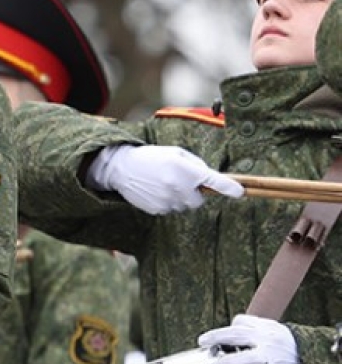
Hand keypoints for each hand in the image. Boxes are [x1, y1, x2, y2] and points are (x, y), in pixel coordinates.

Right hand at [85, 144, 242, 213]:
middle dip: (193, 193)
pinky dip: (166, 202)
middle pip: (198, 200)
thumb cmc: (152, 157)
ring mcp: (168, 201)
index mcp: (186, 171)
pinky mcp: (157, 210)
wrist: (122, 167)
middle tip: (179, 181)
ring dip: (178, 198)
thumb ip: (196, 166)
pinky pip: (170, 209)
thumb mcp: (176, 153)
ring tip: (162, 184)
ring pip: (184, 206)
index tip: (240, 192)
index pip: (214, 181)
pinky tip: (154, 191)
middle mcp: (179, 188)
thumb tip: (208, 179)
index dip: (229, 187)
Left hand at [198, 314, 301, 363]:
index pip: (241, 322)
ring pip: (243, 356)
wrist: (318, 360)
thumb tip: (234, 332)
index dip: (226, 328)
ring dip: (224, 361)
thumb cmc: (294, 348)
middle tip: (202, 342)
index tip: (213, 336)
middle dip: (216, 337)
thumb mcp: (277, 333)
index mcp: (266, 328)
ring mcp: (271, 355)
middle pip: (237, 334)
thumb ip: (257, 331)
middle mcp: (267, 339)